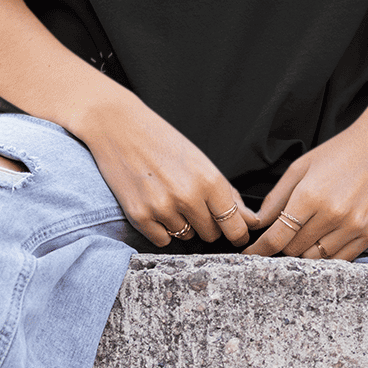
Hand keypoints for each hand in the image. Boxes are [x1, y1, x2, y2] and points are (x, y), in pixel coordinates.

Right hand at [82, 91, 259, 248]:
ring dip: (181, 224)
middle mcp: (188, 197)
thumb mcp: (201, 161)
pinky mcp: (139, 216)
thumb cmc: (163, 141)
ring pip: (185, 236)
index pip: (235, 226)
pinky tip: (154, 206)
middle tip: (192, 202)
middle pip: (211, 234)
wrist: (118, 127)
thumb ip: (227, 193)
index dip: (237, 233)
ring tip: (168, 197)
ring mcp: (162, 208)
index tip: (235, 233)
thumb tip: (250, 221)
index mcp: (210, 181)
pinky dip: (160, 229)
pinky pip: (162, 240)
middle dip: (207, 224)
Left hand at [242, 114, 367, 261]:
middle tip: (281, 235)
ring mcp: (354, 227)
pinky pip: (340, 259)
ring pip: (315, 258)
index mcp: (310, 196)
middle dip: (282, 245)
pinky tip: (321, 241)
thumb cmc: (341, 152)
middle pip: (294, 249)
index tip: (251, 252)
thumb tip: (260, 222)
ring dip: (303, 251)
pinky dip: (326, 255)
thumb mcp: (301, 167)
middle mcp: (332, 215)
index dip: (260, 248)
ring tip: (302, 236)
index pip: (277, 237)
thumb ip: (277, 198)